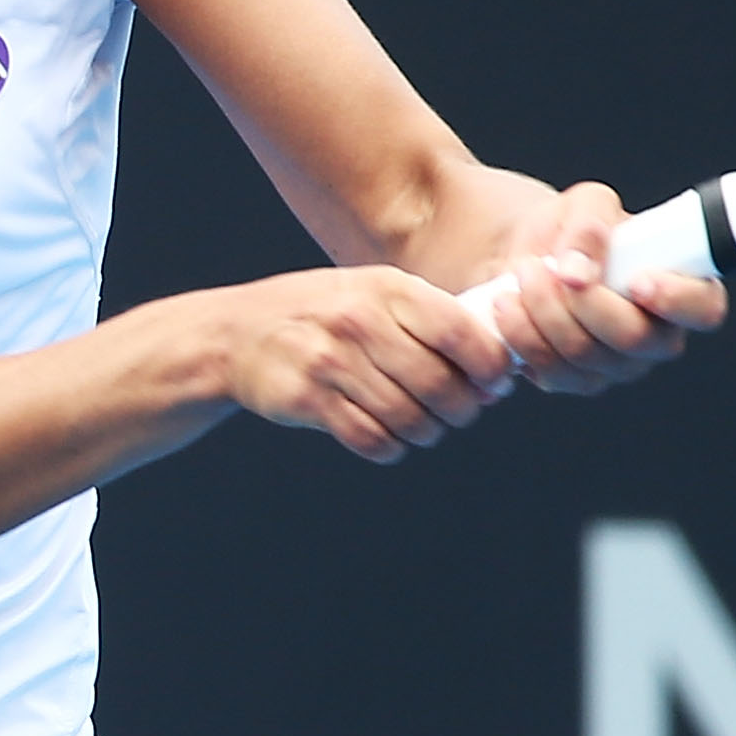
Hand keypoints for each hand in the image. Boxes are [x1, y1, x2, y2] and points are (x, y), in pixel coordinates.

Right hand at [216, 266, 518, 462]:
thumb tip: (495, 373)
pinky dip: (390, 446)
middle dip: (461, 409)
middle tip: (461, 413)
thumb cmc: (324, 314)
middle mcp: (359, 321)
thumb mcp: (374, 293)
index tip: (495, 383)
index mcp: (386, 288)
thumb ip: (430, 322)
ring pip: (407, 417)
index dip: (489, 365)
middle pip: (438, 383)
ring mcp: (330, 361)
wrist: (239, 334)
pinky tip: (390, 437)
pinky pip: (369, 438)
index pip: (458, 330)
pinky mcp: (307, 400)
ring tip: (425, 426)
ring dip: (427, 432)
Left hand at [480, 180, 728, 395]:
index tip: (638, 280)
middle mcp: (655, 336)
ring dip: (541, 314)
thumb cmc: (570, 229)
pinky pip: (551, 374)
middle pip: (633, 339)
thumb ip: (589, 225)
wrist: (524, 255)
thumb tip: (577, 271)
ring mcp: (616, 366)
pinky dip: (521, 336)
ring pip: (585, 357)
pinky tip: (506, 305)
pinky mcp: (575, 381)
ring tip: (519, 275)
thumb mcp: (582, 205)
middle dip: (582, 302)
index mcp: (678, 287)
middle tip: (540, 267)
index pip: (703, 308)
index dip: (677, 300)